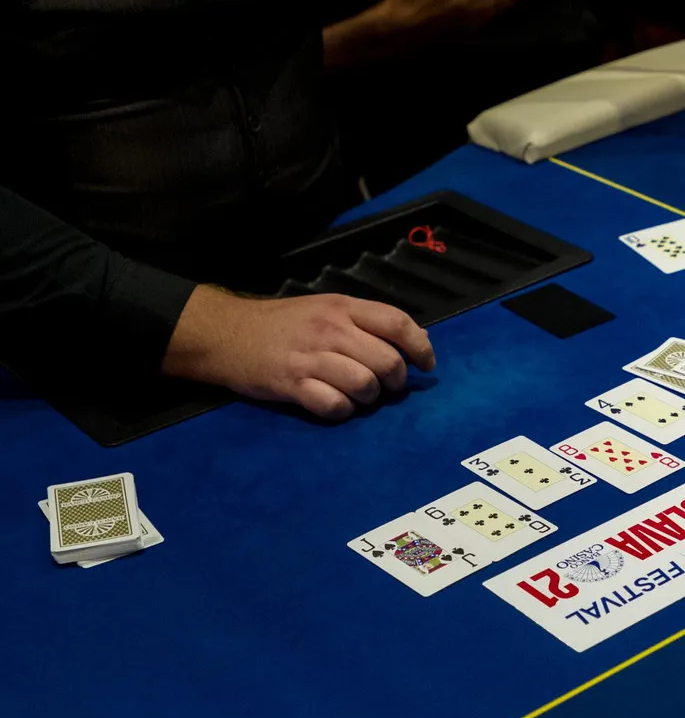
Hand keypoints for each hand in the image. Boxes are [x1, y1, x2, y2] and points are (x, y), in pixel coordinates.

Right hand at [161, 287, 435, 420]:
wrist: (225, 333)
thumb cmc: (282, 323)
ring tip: (356, 394)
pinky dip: (340, 410)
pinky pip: (334, 406)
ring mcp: (311, 357)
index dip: (420, 347)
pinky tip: (331, 402)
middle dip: (394, 381)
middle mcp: (331, 329)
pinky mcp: (292, 384)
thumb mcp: (326, 308)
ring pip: (364, 385)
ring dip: (367, 397)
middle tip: (386, 386)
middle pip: (387, 361)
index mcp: (343, 307)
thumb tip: (416, 341)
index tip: (426, 365)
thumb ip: (367, 322)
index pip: (397, 323)